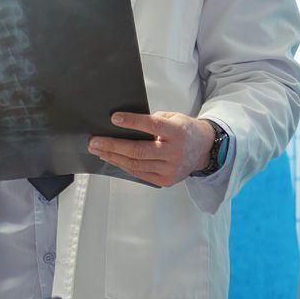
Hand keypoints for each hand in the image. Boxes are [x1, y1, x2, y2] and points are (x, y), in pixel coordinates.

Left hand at [87, 112, 214, 187]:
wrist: (204, 150)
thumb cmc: (185, 130)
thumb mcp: (173, 118)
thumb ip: (152, 120)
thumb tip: (123, 124)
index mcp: (177, 132)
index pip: (152, 126)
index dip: (132, 122)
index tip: (114, 118)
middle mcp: (174, 152)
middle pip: (138, 150)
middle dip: (113, 146)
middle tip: (95, 141)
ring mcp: (170, 169)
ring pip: (135, 164)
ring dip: (113, 157)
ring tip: (98, 150)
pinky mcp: (165, 180)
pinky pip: (139, 173)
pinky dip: (123, 165)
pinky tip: (111, 158)